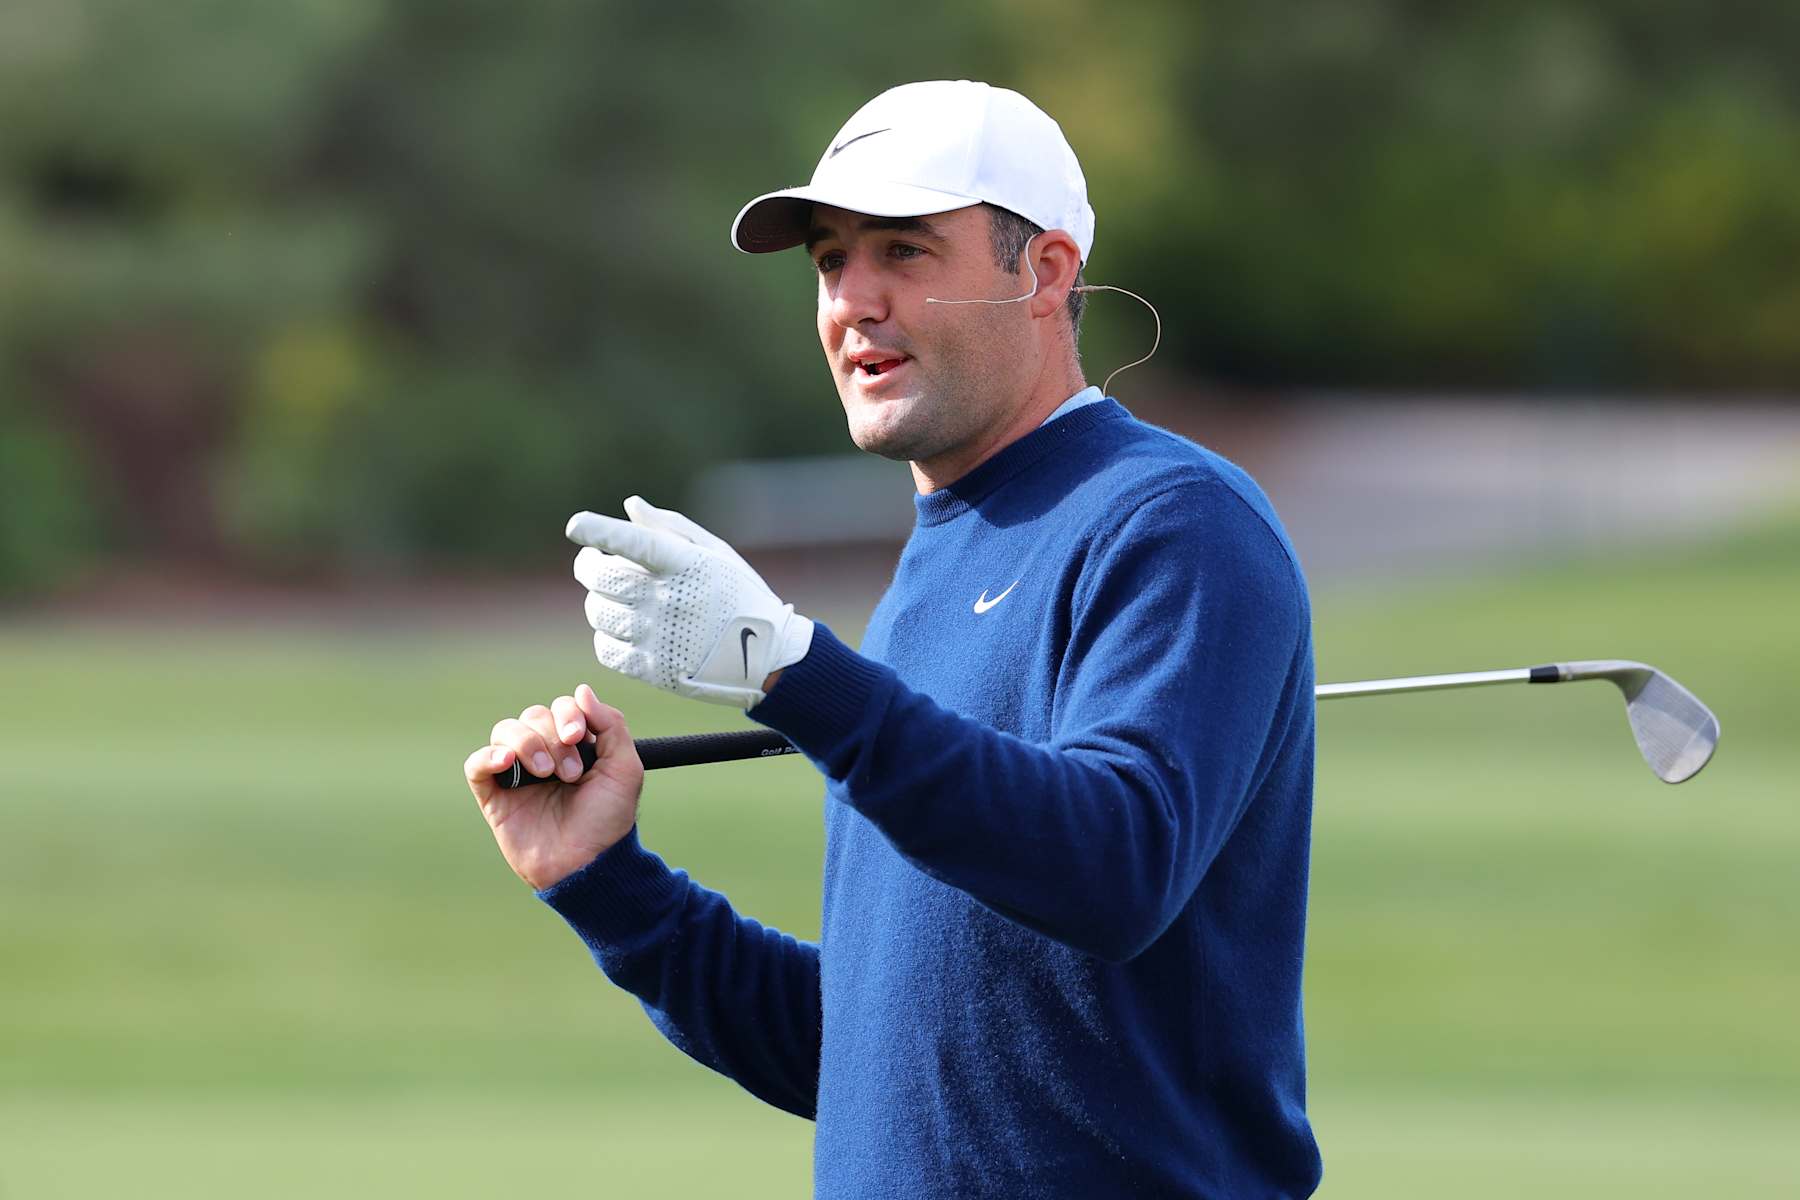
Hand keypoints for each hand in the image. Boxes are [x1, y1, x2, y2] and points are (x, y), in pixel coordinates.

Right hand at [464, 684, 643, 890]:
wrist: (588, 863)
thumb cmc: (608, 821)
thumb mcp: (625, 769)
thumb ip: (611, 725)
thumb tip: (582, 691)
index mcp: (574, 746)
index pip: (561, 707)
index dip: (568, 714)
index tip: (578, 737)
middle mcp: (544, 754)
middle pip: (533, 716)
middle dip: (552, 737)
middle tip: (570, 772)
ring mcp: (517, 774)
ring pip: (505, 731)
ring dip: (526, 744)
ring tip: (545, 774)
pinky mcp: (494, 795)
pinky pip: (477, 763)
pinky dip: (488, 756)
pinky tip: (506, 763)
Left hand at [566, 496, 813, 709]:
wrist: (767, 656)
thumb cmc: (739, 595)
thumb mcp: (715, 553)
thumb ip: (670, 527)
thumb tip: (630, 505)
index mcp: (685, 564)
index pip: (635, 543)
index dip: (601, 532)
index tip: (575, 526)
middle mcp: (669, 599)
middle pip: (602, 578)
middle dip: (587, 567)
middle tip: (591, 563)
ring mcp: (659, 636)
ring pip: (599, 612)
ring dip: (598, 601)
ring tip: (614, 598)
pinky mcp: (653, 669)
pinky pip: (606, 649)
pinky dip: (606, 636)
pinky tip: (622, 629)